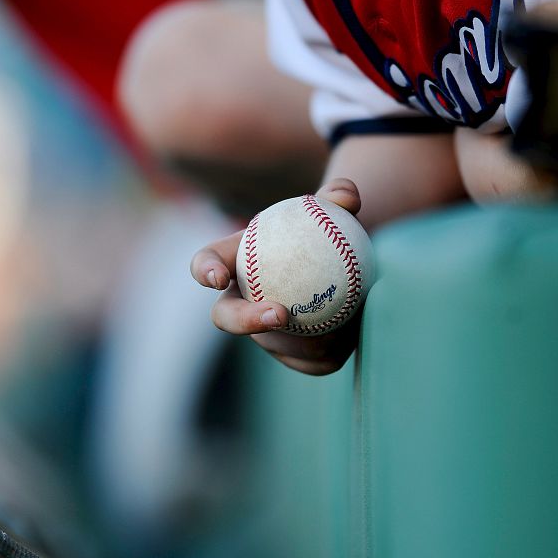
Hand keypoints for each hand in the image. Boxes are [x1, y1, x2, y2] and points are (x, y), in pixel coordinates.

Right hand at [190, 178, 363, 375]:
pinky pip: (308, 361)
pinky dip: (331, 349)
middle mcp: (238, 301)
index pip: (206, 261)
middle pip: (227, 316)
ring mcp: (261, 334)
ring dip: (301, 339)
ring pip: (273, 345)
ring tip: (338, 323)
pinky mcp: (293, 355)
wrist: (347, 263)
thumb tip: (346, 197)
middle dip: (245, 320)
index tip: (217, 277)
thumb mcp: (335, 208)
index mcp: (234, 260)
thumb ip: (339, 196)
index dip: (204, 270)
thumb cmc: (329, 227)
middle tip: (281, 314)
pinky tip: (353, 333)